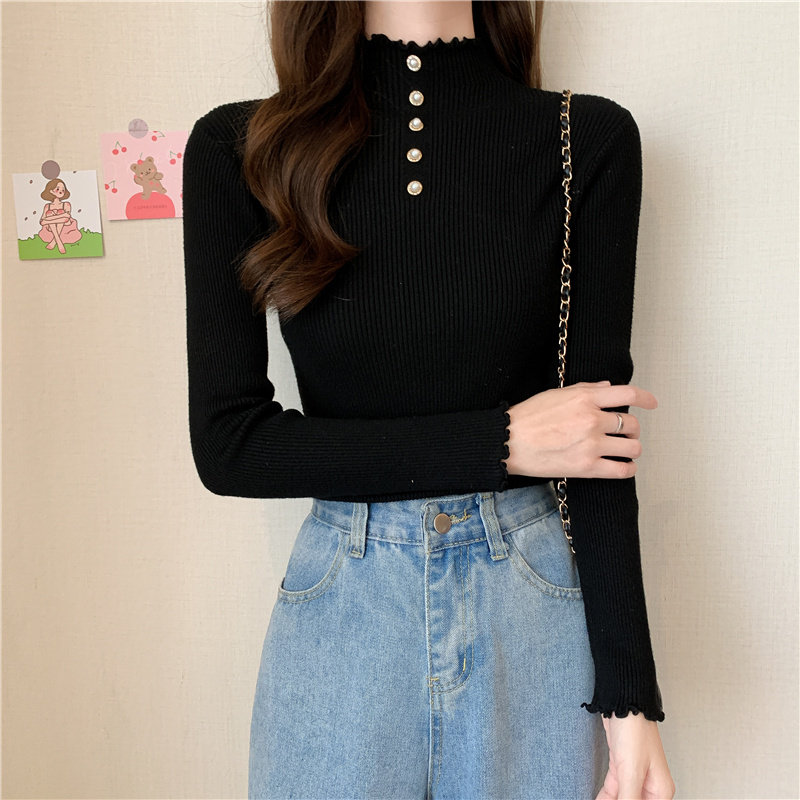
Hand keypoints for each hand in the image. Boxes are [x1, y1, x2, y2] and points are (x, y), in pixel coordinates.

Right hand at [503, 380, 657, 478]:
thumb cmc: (527, 418)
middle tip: (626, 433)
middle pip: (632, 424)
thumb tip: (608, 389)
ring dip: (632, 448)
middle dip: (632, 429)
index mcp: (585, 398)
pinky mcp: (587, 468)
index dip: (646, 398)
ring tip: (624, 450)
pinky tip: (624, 466)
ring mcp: (591, 445)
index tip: (652, 403)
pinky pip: (622, 470)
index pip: (628, 394)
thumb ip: (585, 390)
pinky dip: (628, 469)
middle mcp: (592, 420)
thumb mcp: (556, 394)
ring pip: (633, 447)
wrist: (508, 442)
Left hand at [596, 714, 675, 799]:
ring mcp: (634, 776)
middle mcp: (649, 786)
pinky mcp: (620, 767)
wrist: (623, 702)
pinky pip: (613, 791)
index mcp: (660, 791)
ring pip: (622, 798)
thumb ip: (629, 799)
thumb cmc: (634, 729)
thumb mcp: (631, 772)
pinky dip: (605, 797)